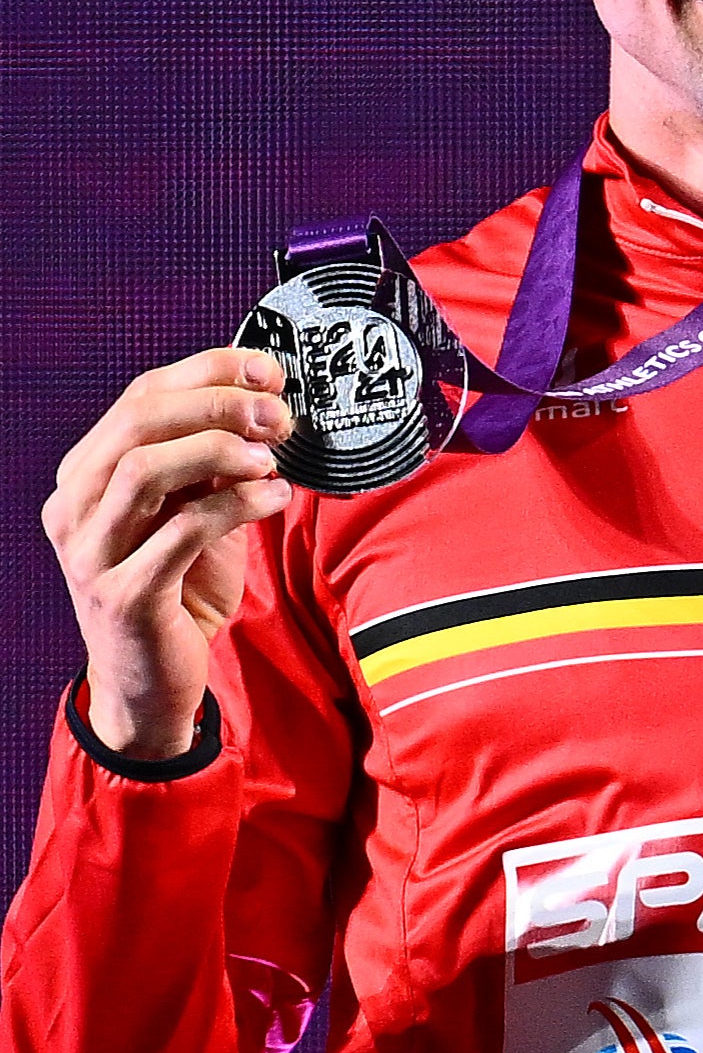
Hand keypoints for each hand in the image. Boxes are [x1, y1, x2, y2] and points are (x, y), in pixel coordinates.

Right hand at [42, 349, 293, 760]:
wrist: (153, 682)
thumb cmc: (178, 590)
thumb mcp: (194, 514)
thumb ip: (211, 466)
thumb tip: (262, 407)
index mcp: (86, 476)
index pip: (140, 397)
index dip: (207, 372)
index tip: (267, 370)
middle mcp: (74, 507)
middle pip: (138, 422)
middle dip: (216, 405)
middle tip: (277, 414)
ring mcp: (91, 551)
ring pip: (144, 468)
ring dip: (219, 451)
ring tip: (272, 458)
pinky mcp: (123, 593)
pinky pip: (181, 530)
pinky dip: (236, 505)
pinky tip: (274, 498)